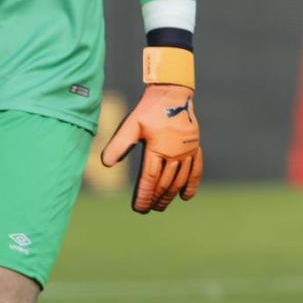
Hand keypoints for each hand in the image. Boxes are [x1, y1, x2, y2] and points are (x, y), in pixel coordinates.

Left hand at [101, 83, 202, 212]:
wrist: (172, 93)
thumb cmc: (149, 109)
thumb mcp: (131, 125)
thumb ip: (118, 145)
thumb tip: (106, 164)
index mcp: (158, 148)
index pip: (150, 179)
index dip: (144, 196)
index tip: (139, 209)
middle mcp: (175, 153)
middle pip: (165, 183)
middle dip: (156, 199)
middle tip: (149, 209)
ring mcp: (187, 151)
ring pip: (180, 180)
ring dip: (170, 195)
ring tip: (161, 206)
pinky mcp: (195, 147)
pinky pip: (196, 170)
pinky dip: (192, 185)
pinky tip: (185, 197)